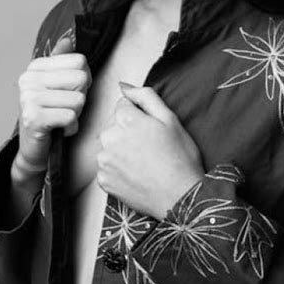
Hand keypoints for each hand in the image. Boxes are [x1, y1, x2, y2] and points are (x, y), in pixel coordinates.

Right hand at [15, 36, 91, 179]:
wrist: (35, 149)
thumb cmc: (52, 115)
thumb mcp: (60, 85)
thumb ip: (63, 61)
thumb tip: (68, 39)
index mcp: (35, 66)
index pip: (80, 61)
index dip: (84, 80)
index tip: (71, 92)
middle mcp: (28, 78)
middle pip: (81, 78)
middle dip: (81, 97)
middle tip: (66, 107)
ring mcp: (28, 97)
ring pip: (78, 99)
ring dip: (76, 114)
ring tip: (61, 118)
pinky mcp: (32, 118)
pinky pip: (71, 116)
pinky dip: (71, 127)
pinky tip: (60, 129)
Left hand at [97, 84, 204, 219]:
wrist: (180, 197)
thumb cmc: (180, 157)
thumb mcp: (170, 119)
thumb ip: (145, 96)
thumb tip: (124, 86)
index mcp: (125, 119)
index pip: (123, 105)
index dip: (140, 115)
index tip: (152, 129)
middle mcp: (109, 138)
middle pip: (114, 124)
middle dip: (128, 130)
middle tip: (150, 146)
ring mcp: (104, 161)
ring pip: (109, 145)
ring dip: (121, 148)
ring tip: (144, 161)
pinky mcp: (103, 180)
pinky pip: (107, 166)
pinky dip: (118, 168)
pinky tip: (136, 173)